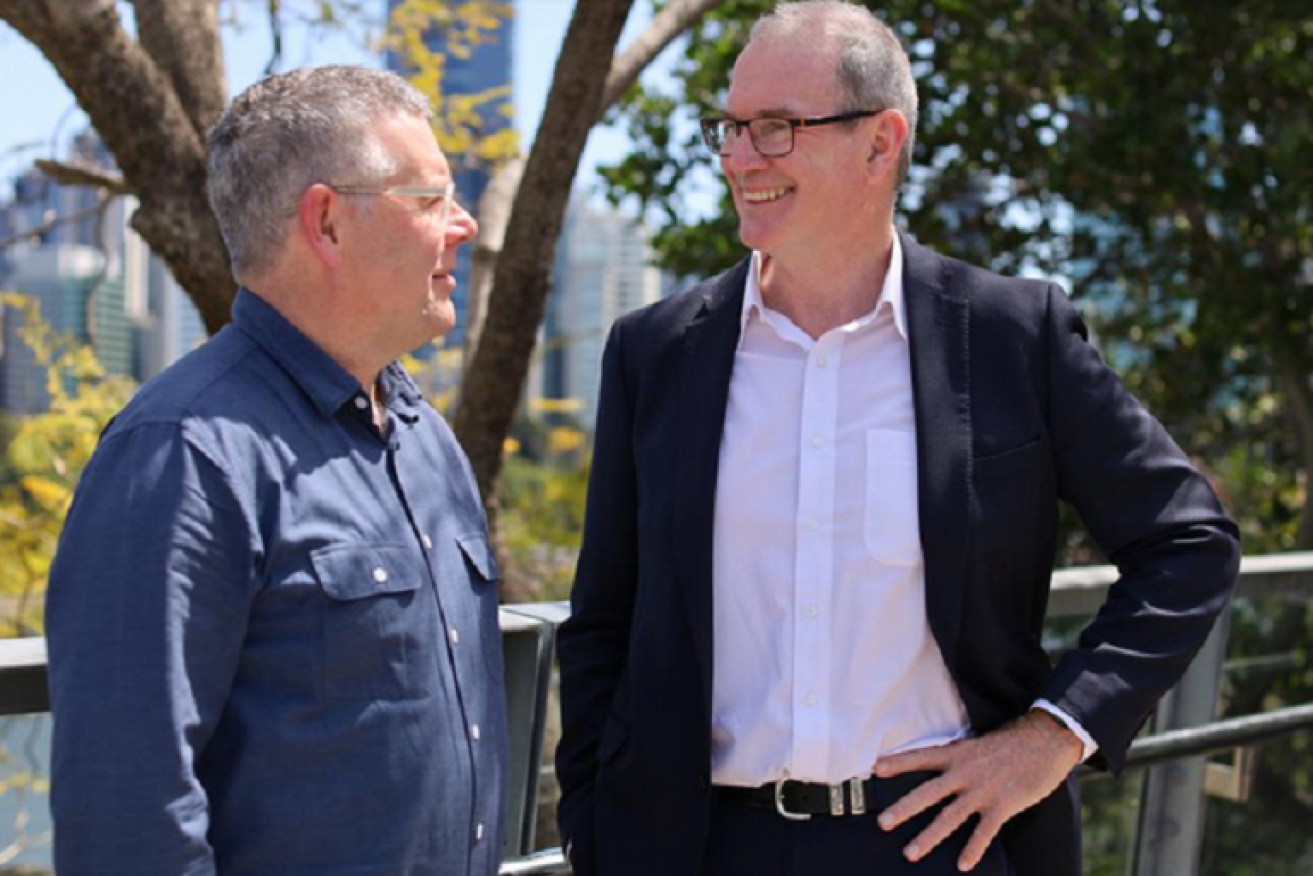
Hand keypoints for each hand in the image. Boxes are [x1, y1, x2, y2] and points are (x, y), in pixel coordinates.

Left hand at [874, 710, 1083, 870]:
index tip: (876, 769)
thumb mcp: (979, 742)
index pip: (922, 756)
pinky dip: (973, 849)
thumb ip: (960, 755)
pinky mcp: (1003, 805)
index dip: (899, 762)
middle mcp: (965, 772)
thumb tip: (943, 763)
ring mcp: (983, 790)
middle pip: (927, 793)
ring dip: (928, 837)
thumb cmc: (1013, 740)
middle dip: (904, 809)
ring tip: (910, 853)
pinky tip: (963, 865)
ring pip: (949, 818)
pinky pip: (984, 832)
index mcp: (958, 753)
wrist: (1047, 740)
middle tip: (882, 823)